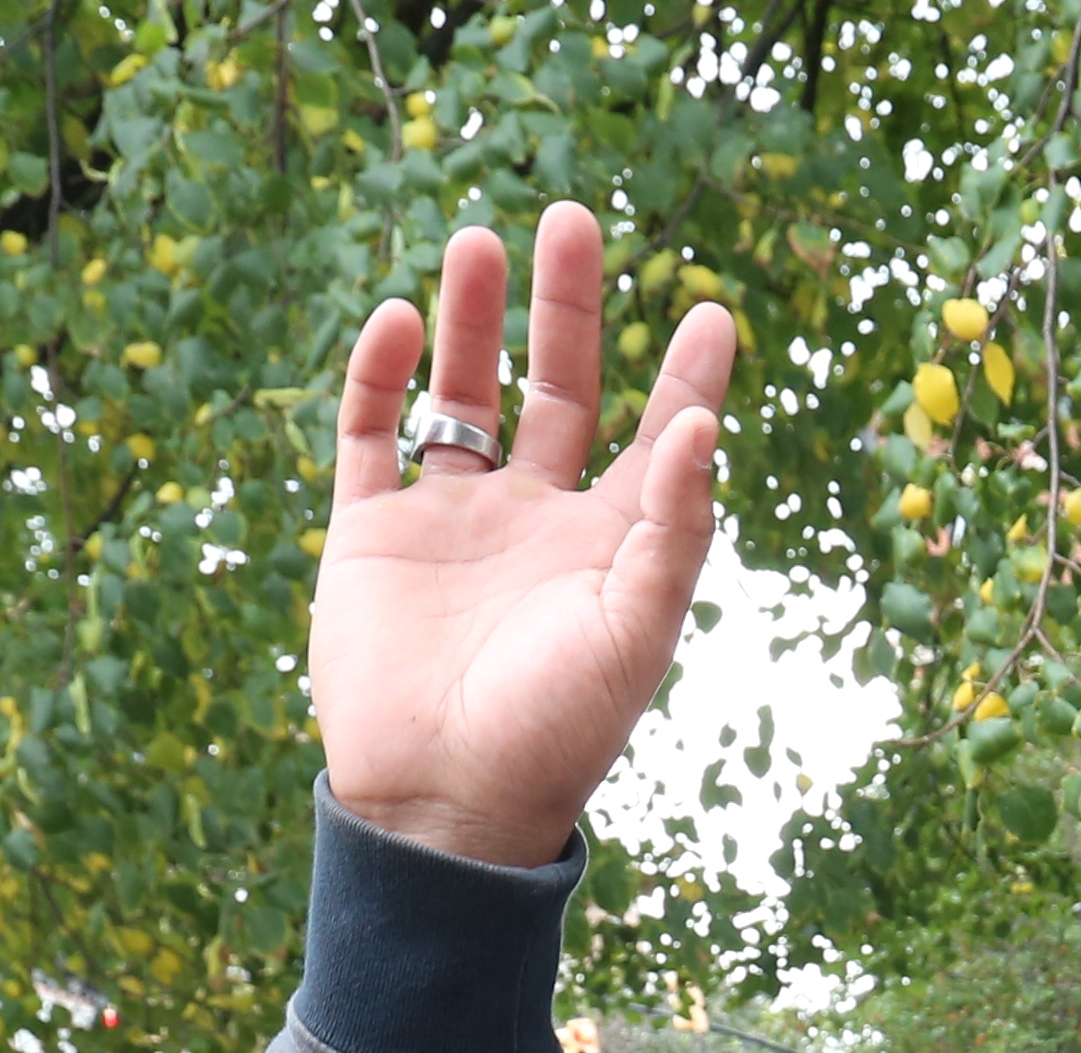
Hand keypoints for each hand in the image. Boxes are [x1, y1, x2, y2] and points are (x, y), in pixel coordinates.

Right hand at [309, 204, 736, 870]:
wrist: (441, 805)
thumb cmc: (556, 730)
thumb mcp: (635, 628)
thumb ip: (671, 526)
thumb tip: (701, 427)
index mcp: (610, 546)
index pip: (658, 439)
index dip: (685, 378)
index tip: (709, 314)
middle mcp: (535, 522)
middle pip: (557, 388)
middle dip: (566, 309)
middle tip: (572, 219)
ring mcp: (451, 523)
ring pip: (463, 395)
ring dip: (472, 321)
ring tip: (480, 239)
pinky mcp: (371, 536)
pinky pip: (374, 434)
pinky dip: (382, 374)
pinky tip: (404, 317)